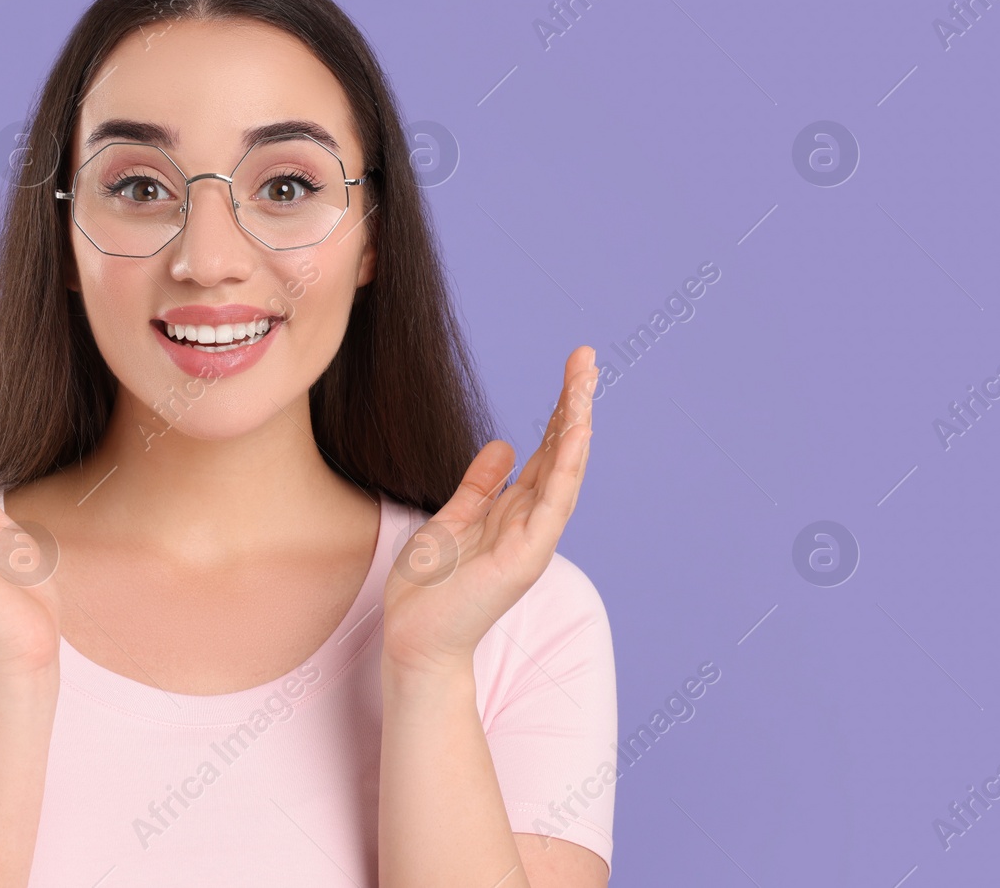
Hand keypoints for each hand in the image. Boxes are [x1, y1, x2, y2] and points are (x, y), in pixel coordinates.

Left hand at [381, 346, 597, 677]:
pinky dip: (568, 467)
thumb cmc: (430, 590)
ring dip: (576, 426)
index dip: (559, 411)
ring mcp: (532, 541)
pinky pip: (552, 505)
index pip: (546, 452)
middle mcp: (530, 524)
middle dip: (574, 405)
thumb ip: (480, 486)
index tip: (573, 370)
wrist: (413, 640)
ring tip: (585, 382)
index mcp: (514, 513)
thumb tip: (505, 445)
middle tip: (586, 358)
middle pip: (561, 454)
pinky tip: (576, 432)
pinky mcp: (525, 558)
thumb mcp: (452, 520)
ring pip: (564, 472)